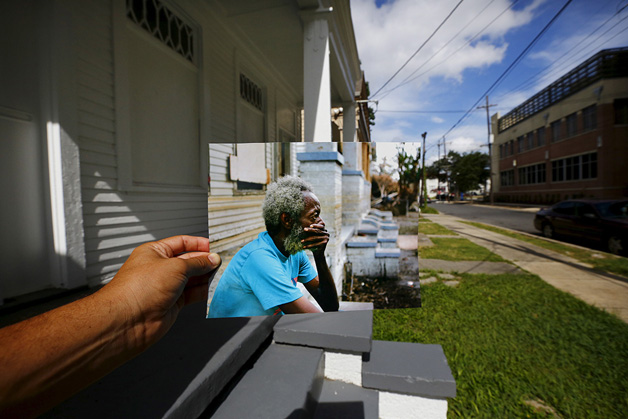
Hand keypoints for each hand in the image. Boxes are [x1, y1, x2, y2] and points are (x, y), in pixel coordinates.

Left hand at [103, 235, 220, 348]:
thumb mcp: (174, 267)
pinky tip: (213, 289)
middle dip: (205, 261)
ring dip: (206, 277)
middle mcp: (160, 269)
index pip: (181, 243)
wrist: (128, 320)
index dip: (198, 244)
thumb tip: (210, 259)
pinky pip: (192, 294)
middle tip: (220, 262)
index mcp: (155, 252)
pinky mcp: (172, 303)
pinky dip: (203, 292)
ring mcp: (166, 286)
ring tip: (220, 275)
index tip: (213, 247)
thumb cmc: (138, 289)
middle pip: (189, 261)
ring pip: (192, 279)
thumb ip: (196, 263)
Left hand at [301, 223, 328, 256]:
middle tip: (304, 229)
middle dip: (310, 230)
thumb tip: (305, 227)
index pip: (320, 226)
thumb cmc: (314, 242)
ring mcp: (326, 239)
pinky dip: (309, 246)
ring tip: (301, 241)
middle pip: (317, 231)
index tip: (310, 225)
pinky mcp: (324, 244)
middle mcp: (326, 234)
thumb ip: (312, 232)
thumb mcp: (314, 236)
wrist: (318, 253)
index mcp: (325, 230)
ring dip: (307, 239)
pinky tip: (304, 247)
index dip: (315, 225)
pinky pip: (315, 244)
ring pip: (315, 238)